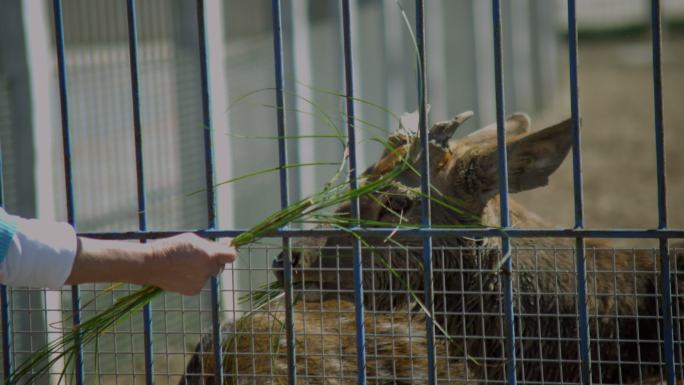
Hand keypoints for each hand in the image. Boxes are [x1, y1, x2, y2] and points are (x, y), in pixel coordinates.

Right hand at [67, 233, 236, 295]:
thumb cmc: (172, 247)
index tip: (224, 250)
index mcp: (209, 255)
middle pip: (219, 266)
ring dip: (201, 270)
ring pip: (207, 275)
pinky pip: (199, 282)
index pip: (231, 255)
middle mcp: (207, 270)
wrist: (151, 264)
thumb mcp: (192, 240)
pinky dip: (193, 279)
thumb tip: (226, 246)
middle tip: (198, 256)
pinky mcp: (194, 290)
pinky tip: (181, 273)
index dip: (228, 252)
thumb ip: (210, 245)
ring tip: (184, 265)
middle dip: (212, 261)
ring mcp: (201, 282)